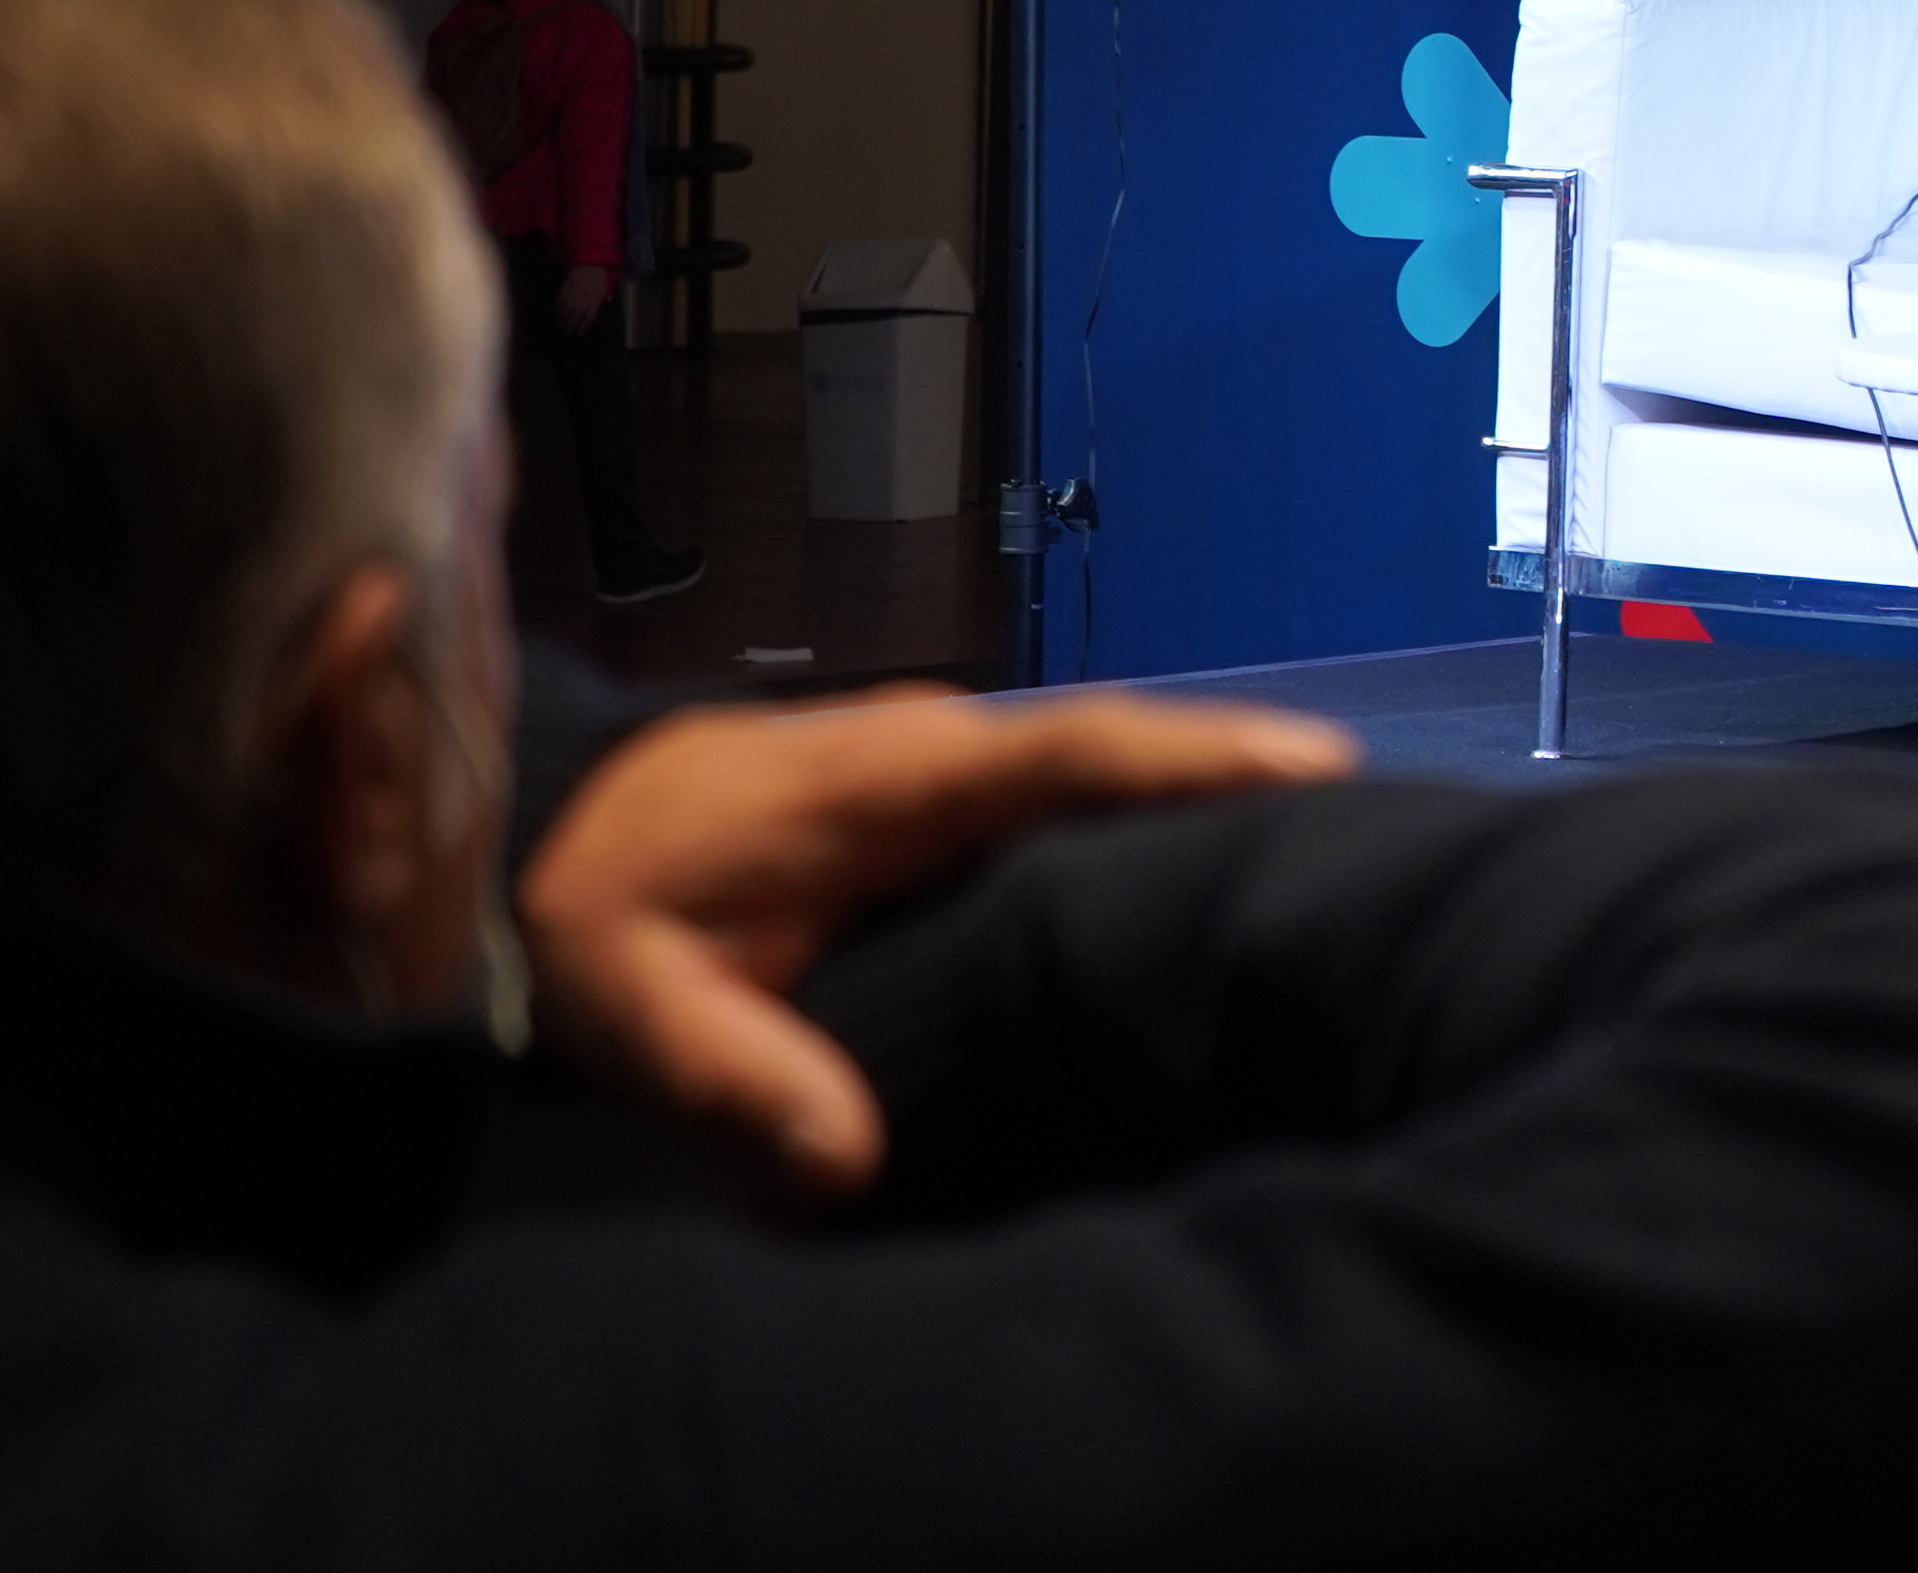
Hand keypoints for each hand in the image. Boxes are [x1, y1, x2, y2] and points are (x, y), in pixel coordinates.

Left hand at [521, 685, 1356, 1200]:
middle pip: (1119, 751)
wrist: (531, 833)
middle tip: (1385, 821)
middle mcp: (939, 749)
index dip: (1193, 755)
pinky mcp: (943, 794)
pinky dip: (1149, 814)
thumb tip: (845, 1167)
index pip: (1067, 750)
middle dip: (1247, 773)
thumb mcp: (631, 1005)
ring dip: (1208, 794)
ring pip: (1100, 771)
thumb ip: (734, 1076)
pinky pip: (1067, 794)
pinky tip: (1216, 863)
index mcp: (889, 778)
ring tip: (1340, 841)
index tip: (1317, 761)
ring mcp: (947, 764)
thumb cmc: (590, 914)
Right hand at [558, 263, 618, 327]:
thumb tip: (606, 302)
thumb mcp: (606, 286)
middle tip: (567, 332)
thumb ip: (605, 296)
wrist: (589, 261)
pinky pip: (560, 300)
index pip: (589, 316)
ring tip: (561, 325)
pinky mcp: (566, 287)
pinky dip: (558, 308)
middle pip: (576, 314)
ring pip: (566, 309)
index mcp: (596, 298)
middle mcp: (584, 297)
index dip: (583, 326)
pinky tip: (558, 313)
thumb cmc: (599, 275)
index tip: (578, 333)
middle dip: (570, 325)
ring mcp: (574, 292)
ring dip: (563, 318)